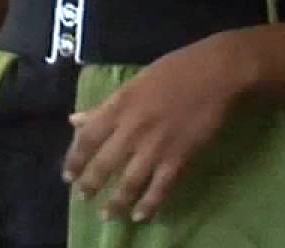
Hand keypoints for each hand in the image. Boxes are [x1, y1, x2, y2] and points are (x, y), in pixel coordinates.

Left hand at [62, 34, 249, 222]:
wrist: (216, 73)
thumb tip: (75, 120)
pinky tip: (141, 215)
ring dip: (116, 202)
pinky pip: (160, 187)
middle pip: (104, 164)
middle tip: (83, 198)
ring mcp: (156, 146)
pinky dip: (149, 204)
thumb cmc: (175, 70)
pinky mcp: (179, 157)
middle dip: (91, 185)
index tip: (68, 175)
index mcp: (120, 105)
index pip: (87, 138)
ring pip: (129, 182)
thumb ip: (105, 106)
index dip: (75, 160)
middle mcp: (132, 128)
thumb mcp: (134, 82)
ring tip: (107, 215)